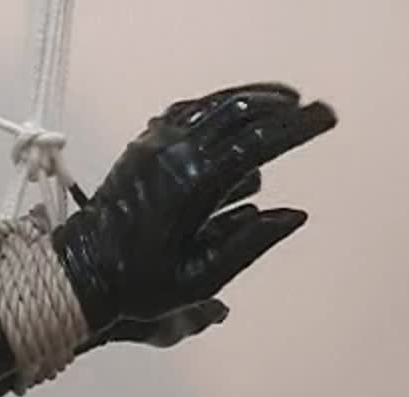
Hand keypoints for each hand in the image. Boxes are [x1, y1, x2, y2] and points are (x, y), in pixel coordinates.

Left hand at [54, 83, 336, 334]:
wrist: (82, 270)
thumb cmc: (142, 284)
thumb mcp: (202, 279)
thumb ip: (252, 243)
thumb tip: (296, 214)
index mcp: (194, 184)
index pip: (258, 143)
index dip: (297, 128)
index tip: (326, 118)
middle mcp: (175, 152)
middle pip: (238, 112)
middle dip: (280, 108)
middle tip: (310, 109)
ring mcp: (154, 143)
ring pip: (212, 104)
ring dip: (250, 100)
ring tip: (283, 102)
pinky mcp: (142, 144)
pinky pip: (186, 111)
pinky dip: (216, 106)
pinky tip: (232, 112)